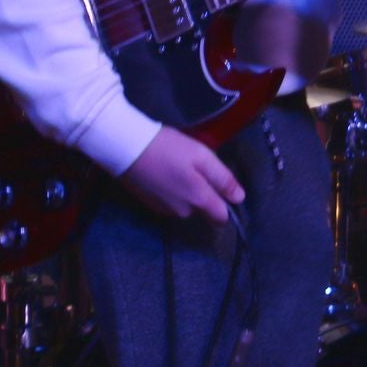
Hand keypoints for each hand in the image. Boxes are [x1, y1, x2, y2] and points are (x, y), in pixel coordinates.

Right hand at [118, 127, 243, 222]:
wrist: (126, 148)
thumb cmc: (169, 148)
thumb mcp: (201, 156)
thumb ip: (222, 179)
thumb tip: (239, 198)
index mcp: (199, 200)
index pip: (221, 218)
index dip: (226, 204)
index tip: (220, 185)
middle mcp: (183, 212)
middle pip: (203, 210)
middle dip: (203, 194)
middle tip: (194, 168)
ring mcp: (165, 210)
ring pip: (186, 206)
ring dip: (186, 192)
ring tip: (177, 167)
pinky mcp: (150, 205)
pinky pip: (170, 202)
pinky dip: (171, 191)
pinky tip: (163, 173)